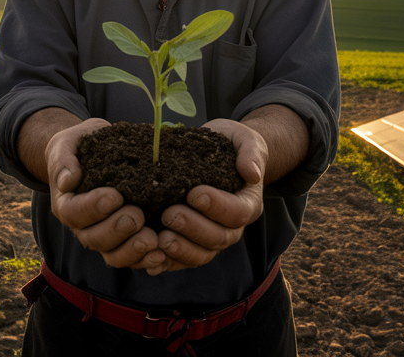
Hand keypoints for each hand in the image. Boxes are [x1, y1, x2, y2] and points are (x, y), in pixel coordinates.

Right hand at [46, 117, 164, 269]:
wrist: (94, 152)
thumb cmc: (80, 146)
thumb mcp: (68, 144)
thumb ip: (63, 160)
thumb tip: (68, 181)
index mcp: (67, 203)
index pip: (74, 213)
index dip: (93, 208)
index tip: (114, 195)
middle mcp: (83, 226)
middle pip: (94, 239)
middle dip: (116, 230)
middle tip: (137, 216)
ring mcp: (103, 237)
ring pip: (113, 255)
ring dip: (132, 251)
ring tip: (152, 240)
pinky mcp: (124, 242)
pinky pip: (132, 259)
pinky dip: (145, 261)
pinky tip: (161, 255)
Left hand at [150, 118, 266, 275]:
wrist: (219, 155)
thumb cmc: (231, 145)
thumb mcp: (243, 139)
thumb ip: (250, 153)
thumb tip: (252, 173)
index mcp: (247, 203)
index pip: (238, 212)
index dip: (217, 206)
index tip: (194, 193)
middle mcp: (233, 226)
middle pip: (219, 238)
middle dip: (193, 229)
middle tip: (169, 214)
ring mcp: (213, 238)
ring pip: (202, 254)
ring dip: (181, 250)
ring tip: (161, 239)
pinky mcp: (193, 243)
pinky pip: (183, 260)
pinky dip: (168, 263)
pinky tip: (151, 261)